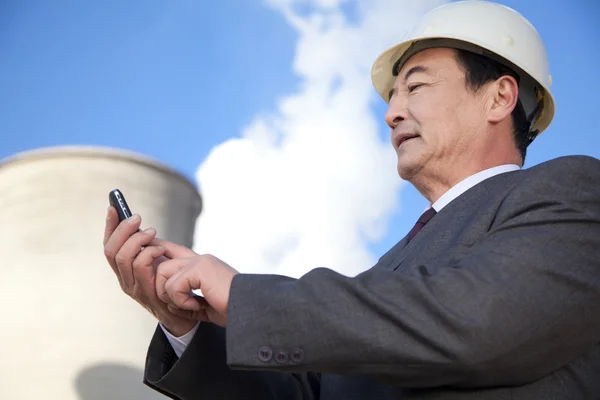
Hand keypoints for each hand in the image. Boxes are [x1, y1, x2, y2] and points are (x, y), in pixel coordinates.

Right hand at [103, 206, 198, 336]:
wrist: (188, 315)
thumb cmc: (176, 283)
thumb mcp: (162, 261)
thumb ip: (151, 246)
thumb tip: (144, 226)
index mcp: (125, 271)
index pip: (109, 247)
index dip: (109, 227)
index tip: (113, 207)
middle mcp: (124, 280)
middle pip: (112, 251)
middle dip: (123, 230)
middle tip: (137, 217)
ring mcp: (134, 289)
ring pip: (124, 258)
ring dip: (138, 240)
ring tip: (152, 232)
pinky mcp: (147, 294)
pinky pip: (141, 267)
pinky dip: (149, 253)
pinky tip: (160, 249)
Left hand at [154, 240, 238, 327]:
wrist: (249, 311)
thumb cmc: (231, 310)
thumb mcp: (204, 302)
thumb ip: (186, 295)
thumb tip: (165, 298)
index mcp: (201, 264)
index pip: (170, 249)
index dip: (155, 250)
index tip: (146, 250)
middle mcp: (198, 259)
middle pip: (159, 262)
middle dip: (160, 288)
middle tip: (179, 304)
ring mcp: (199, 261)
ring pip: (162, 273)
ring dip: (172, 297)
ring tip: (192, 305)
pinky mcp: (199, 269)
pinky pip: (173, 286)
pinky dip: (182, 302)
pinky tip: (199, 305)